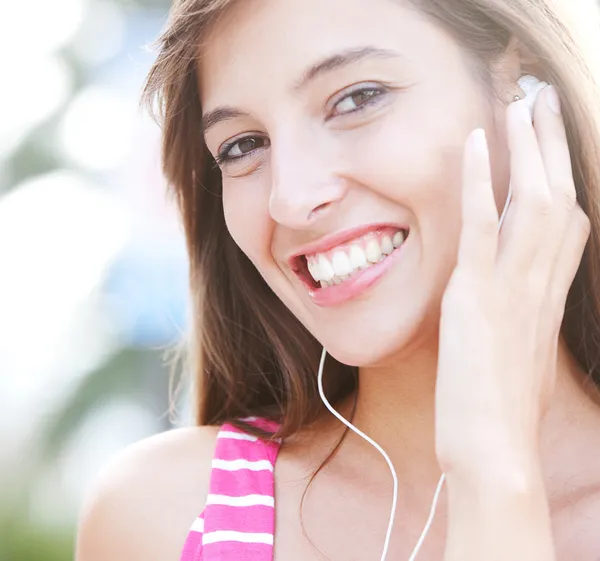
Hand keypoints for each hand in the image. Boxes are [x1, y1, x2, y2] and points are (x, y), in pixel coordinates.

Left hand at [434, 85, 589, 478]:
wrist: (494, 450)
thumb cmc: (503, 413)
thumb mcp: (522, 359)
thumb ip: (522, 323)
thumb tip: (517, 308)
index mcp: (546, 298)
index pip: (566, 225)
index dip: (561, 178)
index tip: (551, 146)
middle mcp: (539, 285)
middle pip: (557, 197)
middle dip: (552, 145)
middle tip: (541, 99)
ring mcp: (510, 287)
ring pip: (530, 200)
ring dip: (527, 146)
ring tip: (519, 101)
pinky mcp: (476, 295)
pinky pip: (481, 225)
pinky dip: (478, 180)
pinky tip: (475, 141)